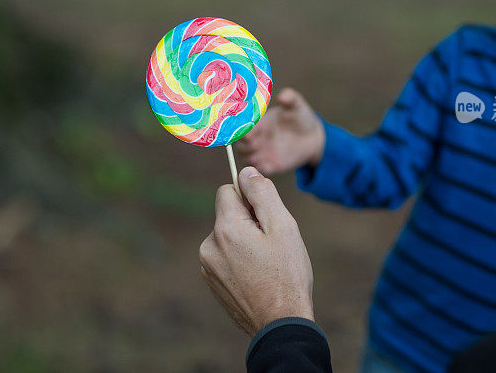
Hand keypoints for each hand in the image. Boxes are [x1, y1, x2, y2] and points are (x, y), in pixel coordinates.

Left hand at [199, 166, 314, 335]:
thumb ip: (262, 193)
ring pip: (227, 236)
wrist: (280, 325)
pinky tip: (258, 276)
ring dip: (244, 241)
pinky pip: (224, 256)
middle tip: (272, 244)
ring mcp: (207, 266)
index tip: (267, 216)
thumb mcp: (283, 226)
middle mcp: (209, 245)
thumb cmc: (287, 274)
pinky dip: (239, 260)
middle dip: (248, 221)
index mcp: (225, 228)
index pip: (228, 190)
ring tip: (266, 264)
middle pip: (227, 214)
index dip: (250, 198)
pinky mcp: (212, 282)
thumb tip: (246, 171)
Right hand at [236, 88, 324, 174]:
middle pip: (240, 145)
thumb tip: (283, 95)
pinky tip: (269, 164)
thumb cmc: (301, 117)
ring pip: (247, 159)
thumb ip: (290, 99)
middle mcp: (256, 138)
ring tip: (260, 154)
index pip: (242, 127)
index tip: (247, 132)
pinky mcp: (270, 165)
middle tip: (254, 143)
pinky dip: (261, 168)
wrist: (312, 136)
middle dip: (244, 145)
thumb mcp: (297, 106)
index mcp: (258, 123)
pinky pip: (260, 169)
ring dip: (251, 157)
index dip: (242, 130)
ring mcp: (262, 152)